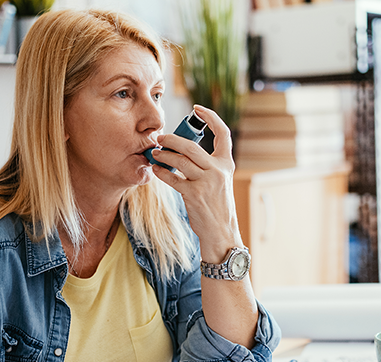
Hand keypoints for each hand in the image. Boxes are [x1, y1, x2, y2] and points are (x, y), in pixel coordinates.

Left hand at [150, 105, 242, 261]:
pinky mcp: (193, 195)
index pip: (223, 133)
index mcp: (226, 165)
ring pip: (180, 160)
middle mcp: (218, 171)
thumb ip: (207, 166)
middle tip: (160, 138)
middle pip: (192, 146)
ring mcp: (206, 182)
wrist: (221, 232)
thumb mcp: (220, 182)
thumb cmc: (217, 207)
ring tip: (154, 153)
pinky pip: (173, 178)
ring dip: (163, 155)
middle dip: (172, 139)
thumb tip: (183, 151)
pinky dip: (161, 172)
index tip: (197, 110)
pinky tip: (155, 169)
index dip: (211, 117)